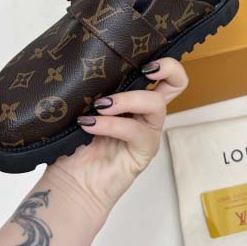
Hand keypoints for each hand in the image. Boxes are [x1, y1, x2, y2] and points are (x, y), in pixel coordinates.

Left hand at [45, 58, 187, 220]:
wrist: (69, 186)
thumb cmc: (73, 145)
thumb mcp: (82, 109)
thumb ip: (93, 91)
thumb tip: (87, 65)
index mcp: (133, 96)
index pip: (160, 73)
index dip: (163, 62)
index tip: (143, 60)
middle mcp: (145, 111)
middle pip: (177, 83)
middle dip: (168, 68)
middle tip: (145, 70)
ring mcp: (147, 131)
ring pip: (155, 103)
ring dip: (126, 100)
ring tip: (100, 106)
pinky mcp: (144, 151)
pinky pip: (135, 130)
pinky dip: (111, 124)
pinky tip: (89, 124)